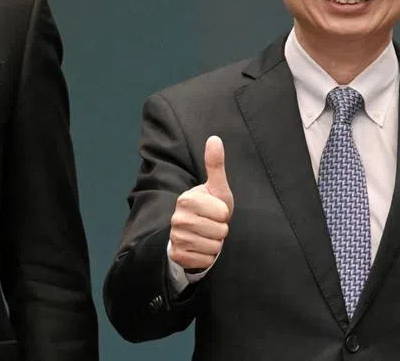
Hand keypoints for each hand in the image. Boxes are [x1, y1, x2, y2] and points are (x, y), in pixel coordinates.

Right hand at [169, 136, 234, 271]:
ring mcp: (175, 237)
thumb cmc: (210, 209)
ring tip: (207, 236)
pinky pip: (205, 260)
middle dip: (221, 230)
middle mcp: (177, 218)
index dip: (224, 214)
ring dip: (215, 244)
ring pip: (213, 247)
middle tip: (212, 225)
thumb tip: (215, 138)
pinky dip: (207, 257)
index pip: (222, 213)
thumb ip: (215, 164)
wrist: (194, 234)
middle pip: (219, 231)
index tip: (216, 212)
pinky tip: (201, 248)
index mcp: (186, 199)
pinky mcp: (177, 255)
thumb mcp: (216, 188)